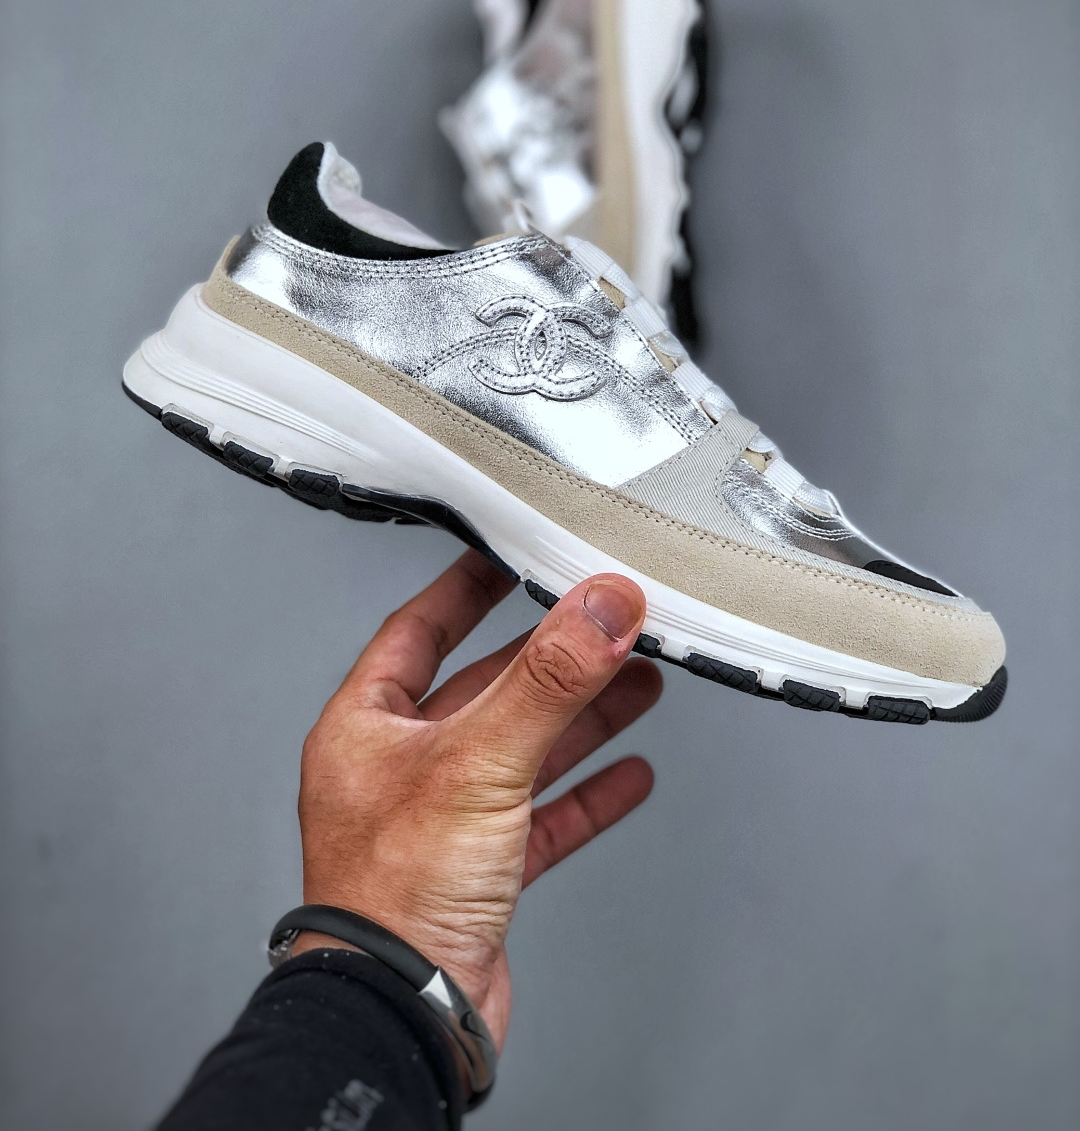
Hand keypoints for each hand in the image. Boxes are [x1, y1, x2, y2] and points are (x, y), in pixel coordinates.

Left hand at [295, 549, 661, 1050]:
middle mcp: (401, 769)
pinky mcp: (481, 873)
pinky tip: (629, 776)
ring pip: (523, 750)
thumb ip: (549, 679)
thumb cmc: (393, 896)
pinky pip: (543, 817)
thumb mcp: (479, 761)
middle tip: (602, 623)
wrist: (402, 1013)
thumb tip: (601, 607)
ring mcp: (442, 822)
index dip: (466, 589)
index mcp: (368, 727)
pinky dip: (587, 793)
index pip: (418, 630)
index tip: (507, 553)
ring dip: (581, 719)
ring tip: (638, 682)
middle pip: (487, 690)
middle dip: (552, 658)